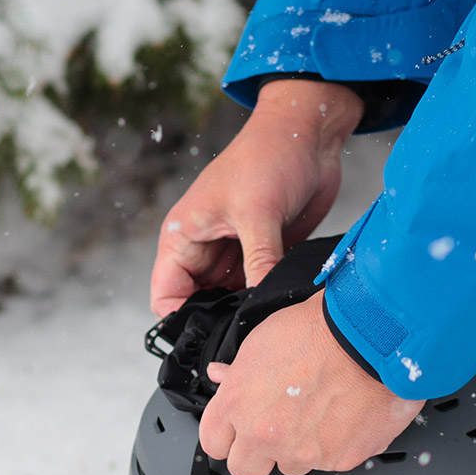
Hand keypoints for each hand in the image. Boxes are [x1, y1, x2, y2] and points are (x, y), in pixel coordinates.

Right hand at [149, 79, 363, 317]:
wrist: (309, 133)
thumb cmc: (269, 156)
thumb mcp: (259, 212)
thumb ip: (259, 263)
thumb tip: (259, 310)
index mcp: (184, 236)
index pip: (166, 297)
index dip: (181, 322)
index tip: (212, 341)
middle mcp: (204, 249)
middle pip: (199, 304)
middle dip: (219, 322)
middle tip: (247, 340)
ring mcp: (234, 253)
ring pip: (230, 300)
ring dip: (246, 312)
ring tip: (267, 326)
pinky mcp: (264, 253)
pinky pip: (259, 288)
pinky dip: (267, 300)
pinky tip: (282, 311)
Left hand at [198, 294, 423, 474]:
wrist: (369, 335)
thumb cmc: (318, 331)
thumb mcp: (262, 342)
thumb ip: (238, 372)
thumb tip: (221, 375)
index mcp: (237, 406)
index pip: (213, 443)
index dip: (227, 436)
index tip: (237, 431)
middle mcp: (264, 435)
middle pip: (245, 470)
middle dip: (256, 455)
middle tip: (276, 430)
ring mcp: (302, 452)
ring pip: (290, 467)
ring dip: (298, 449)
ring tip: (317, 415)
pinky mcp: (338, 460)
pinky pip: (329, 462)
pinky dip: (335, 445)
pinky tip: (342, 416)